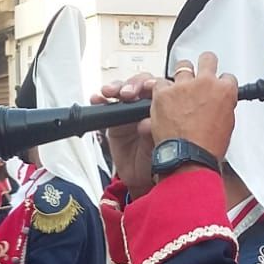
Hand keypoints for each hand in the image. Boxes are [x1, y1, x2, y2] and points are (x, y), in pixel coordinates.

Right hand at [92, 71, 158, 196]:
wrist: (144, 179)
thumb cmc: (160, 160)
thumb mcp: (160, 147)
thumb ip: (153, 134)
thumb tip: (146, 123)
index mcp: (165, 108)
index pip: (159, 88)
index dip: (152, 84)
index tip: (148, 86)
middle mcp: (147, 106)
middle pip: (140, 85)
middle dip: (132, 85)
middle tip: (127, 93)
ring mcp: (130, 113)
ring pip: (123, 92)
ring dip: (116, 88)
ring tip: (110, 92)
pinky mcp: (114, 121)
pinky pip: (106, 107)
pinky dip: (100, 101)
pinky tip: (97, 99)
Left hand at [150, 52, 237, 168]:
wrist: (189, 158)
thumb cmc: (207, 147)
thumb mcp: (227, 125)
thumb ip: (223, 107)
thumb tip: (219, 104)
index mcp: (224, 90)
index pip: (226, 77)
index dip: (220, 83)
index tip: (216, 87)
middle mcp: (205, 83)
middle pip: (207, 59)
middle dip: (205, 64)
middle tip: (200, 74)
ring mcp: (183, 86)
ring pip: (183, 66)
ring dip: (182, 76)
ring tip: (180, 88)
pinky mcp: (163, 93)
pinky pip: (161, 83)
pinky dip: (162, 90)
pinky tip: (164, 99)